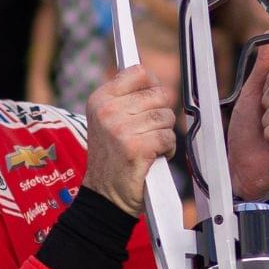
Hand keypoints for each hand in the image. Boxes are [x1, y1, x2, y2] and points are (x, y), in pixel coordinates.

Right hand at [82, 66, 177, 215]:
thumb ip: (126, 99)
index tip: (151, 99)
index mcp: (99, 100)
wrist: (104, 195)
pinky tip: (154, 157)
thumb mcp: (106, 121)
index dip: (152, 85)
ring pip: (166, 117)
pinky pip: (168, 138)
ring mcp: (121, 129)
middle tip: (148, 130)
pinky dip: (167, 150)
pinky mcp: (136, 147)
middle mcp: (108, 111)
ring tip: (149, 146)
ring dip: (164, 134)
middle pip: (158, 95)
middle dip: (161, 114)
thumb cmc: (111, 158)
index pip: (138, 72)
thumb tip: (152, 79)